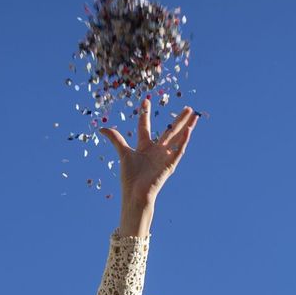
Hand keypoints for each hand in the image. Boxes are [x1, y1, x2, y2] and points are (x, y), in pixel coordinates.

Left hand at [104, 99, 199, 235]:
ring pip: (178, 137)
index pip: (145, 126)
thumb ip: (115, 139)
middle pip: (170, 130)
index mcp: (144, 147)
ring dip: (186, 125)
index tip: (146, 100)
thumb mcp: (123, 153)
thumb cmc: (130, 177)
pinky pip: (179, 150)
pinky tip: (189, 129)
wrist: (136, 194)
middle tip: (188, 107)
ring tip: (194, 114)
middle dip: (179, 119)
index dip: (145, 113)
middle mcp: (157, 150)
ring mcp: (165, 157)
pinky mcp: (170, 164)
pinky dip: (184, 140)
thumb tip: (101, 128)